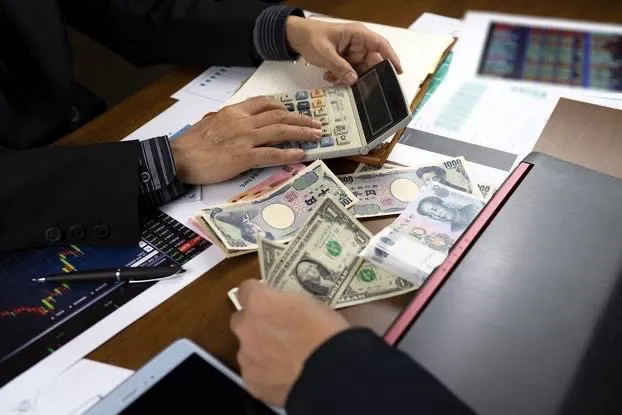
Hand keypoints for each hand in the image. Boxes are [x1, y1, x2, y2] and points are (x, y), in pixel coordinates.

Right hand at [171, 97, 321, 183]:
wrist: (179, 158)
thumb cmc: (191, 144)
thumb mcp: (209, 123)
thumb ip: (224, 119)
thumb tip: (229, 119)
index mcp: (234, 112)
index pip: (264, 103)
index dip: (284, 107)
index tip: (295, 111)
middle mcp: (243, 121)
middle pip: (279, 115)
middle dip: (301, 119)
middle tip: (316, 123)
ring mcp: (245, 138)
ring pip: (280, 131)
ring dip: (302, 132)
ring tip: (316, 135)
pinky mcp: (244, 157)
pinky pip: (272, 153)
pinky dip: (289, 153)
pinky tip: (301, 153)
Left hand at [230, 279, 349, 406]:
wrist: (331, 373)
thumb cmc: (327, 332)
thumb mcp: (311, 303)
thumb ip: (288, 303)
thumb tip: (288, 307)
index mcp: (259, 302)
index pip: (246, 289)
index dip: (259, 294)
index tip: (270, 300)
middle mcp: (246, 327)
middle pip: (240, 320)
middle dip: (255, 323)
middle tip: (278, 330)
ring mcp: (246, 357)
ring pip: (247, 349)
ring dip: (260, 350)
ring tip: (286, 358)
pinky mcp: (252, 383)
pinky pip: (255, 373)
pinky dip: (266, 374)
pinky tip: (285, 376)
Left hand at [286, 16, 402, 85]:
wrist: (297, 37)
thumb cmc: (311, 37)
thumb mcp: (324, 53)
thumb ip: (339, 67)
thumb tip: (354, 80)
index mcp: (358, 35)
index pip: (380, 45)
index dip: (391, 58)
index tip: (397, 71)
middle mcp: (359, 44)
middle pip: (371, 62)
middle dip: (363, 75)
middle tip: (357, 87)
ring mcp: (353, 53)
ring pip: (360, 71)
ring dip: (349, 78)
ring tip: (334, 79)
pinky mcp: (346, 60)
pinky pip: (350, 73)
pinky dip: (342, 77)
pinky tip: (330, 77)